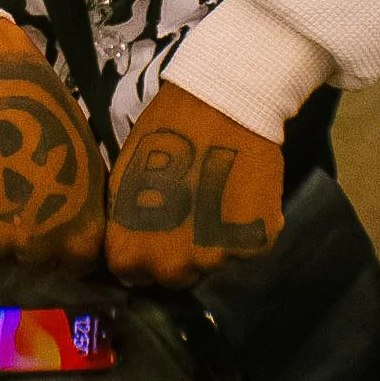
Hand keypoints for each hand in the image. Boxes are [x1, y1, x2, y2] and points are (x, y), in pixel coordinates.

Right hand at [0, 19, 106, 273]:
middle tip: (24, 204)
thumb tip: (85, 235)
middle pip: (34, 264)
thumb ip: (85, 208)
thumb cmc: (50, 118)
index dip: (70, 248)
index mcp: (76, 237)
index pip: (77, 265)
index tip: (60, 227)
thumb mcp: (86, 165)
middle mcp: (35, 249)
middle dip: (33, 242)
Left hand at [104, 82, 283, 287]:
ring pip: (213, 264)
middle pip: (174, 277)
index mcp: (133, 249)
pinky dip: (244, 231)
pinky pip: (246, 248)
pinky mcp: (254, 243)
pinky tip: (238, 198)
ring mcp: (217, 257)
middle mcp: (173, 264)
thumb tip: (129, 247)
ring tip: (214, 202)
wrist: (221, 103)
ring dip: (213, 242)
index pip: (130, 274)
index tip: (152, 232)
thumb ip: (125, 221)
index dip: (141, 254)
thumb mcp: (124, 178)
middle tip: (187, 216)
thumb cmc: (164, 132)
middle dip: (179, 254)